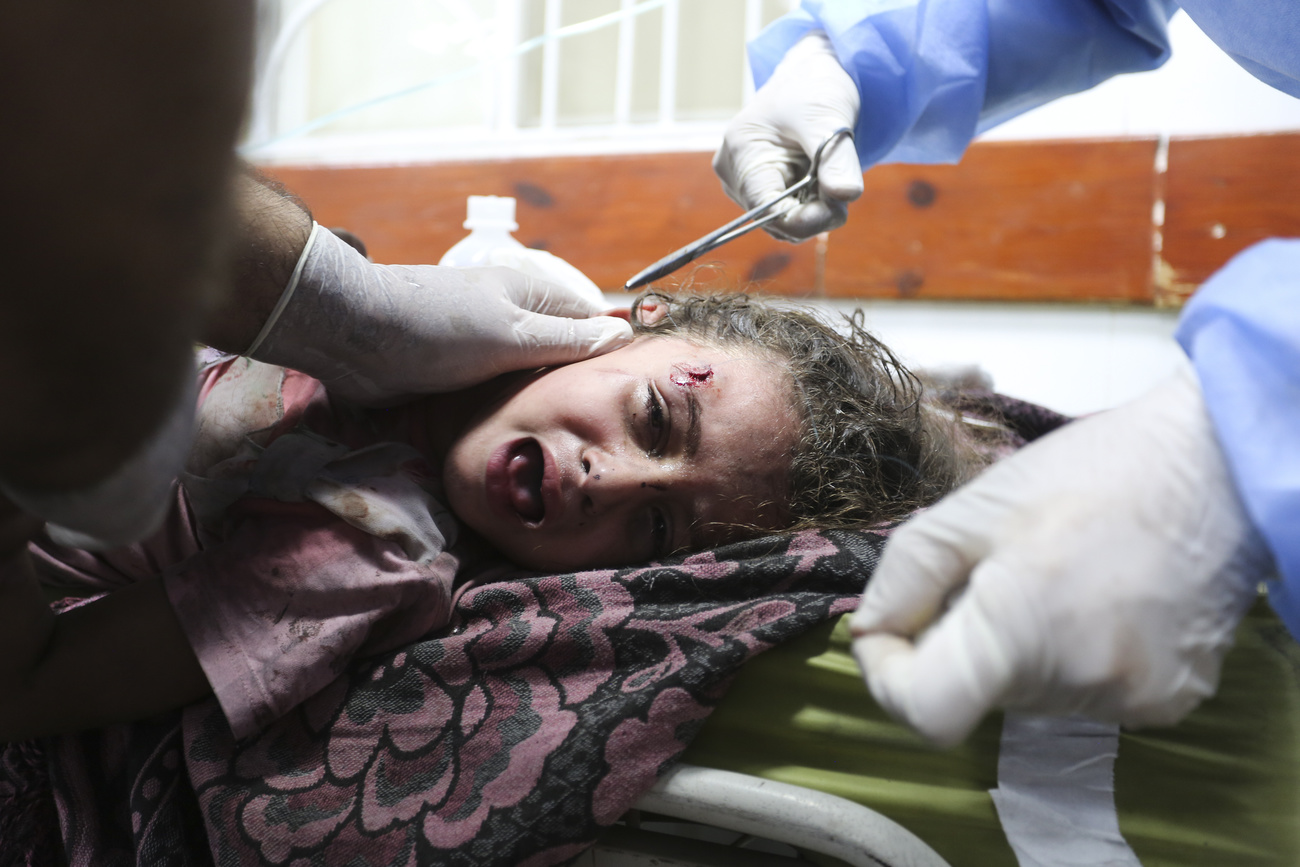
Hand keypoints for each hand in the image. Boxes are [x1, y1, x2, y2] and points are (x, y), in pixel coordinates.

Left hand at [253, 227, 632, 403]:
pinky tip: (519, 432)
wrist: (355, 337)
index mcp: (533, 296)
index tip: (626, 395)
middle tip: (597, 427)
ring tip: (563, 436)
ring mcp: (484, 344)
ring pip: (529, 376)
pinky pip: (497, 391)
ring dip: (540, 400)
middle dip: (575, 383)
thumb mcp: (515, 336)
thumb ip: (569, 340)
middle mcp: (513, 317)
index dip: (610, 354)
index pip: (591, 322)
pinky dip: (508, 408)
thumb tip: (624, 335)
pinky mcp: (458, 370)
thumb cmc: (439, 329)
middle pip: (561, 352)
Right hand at [714, 30, 861, 241]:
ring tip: (829, 173)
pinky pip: (786, 214)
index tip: (840, 207)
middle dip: (814, 212)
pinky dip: (809, 205)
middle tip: (841, 182)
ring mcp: (742, 184)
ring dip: (814, 209)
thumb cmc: (814, 88)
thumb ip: (836, 159)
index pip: (767, 211)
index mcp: (741, 153)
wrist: (809, 77)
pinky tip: (818, 178)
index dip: (806, 219)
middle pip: (775, 221)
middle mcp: (733, 174)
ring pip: (783, 222)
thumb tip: (845, 195)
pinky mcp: (757, 188)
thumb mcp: (829, 118)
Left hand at [850, 358, 1272, 745]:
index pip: (927, 713)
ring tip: (1050, 578)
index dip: (889, 675)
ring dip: (1013, 648)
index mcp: (1023, 630)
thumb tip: (872, 631)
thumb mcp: (975, 506)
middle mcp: (1081, 682)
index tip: (890, 629)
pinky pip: (1078, 692)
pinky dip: (1063, 656)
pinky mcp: (1166, 702)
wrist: (1220, 465)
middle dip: (958, 640)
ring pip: (1024, 694)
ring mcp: (1131, 700)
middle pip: (975, 695)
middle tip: (991, 572)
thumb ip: (906, 575)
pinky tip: (1089, 600)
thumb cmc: (1093, 471)